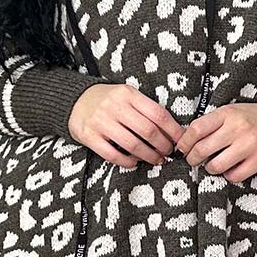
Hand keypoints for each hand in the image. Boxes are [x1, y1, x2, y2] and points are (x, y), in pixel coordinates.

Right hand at [69, 83, 183, 167]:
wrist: (75, 101)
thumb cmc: (108, 101)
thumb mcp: (127, 96)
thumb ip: (145, 109)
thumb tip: (171, 130)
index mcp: (128, 94)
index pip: (158, 114)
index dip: (173, 130)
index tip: (181, 140)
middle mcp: (115, 106)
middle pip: (148, 131)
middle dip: (163, 146)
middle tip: (168, 152)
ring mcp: (101, 121)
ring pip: (132, 145)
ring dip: (149, 156)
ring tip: (156, 159)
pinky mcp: (89, 136)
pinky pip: (113, 155)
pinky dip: (127, 162)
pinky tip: (134, 162)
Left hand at [174, 101, 256, 182]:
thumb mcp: (234, 112)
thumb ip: (214, 123)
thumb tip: (188, 140)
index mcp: (228, 113)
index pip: (196, 129)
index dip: (184, 142)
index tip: (182, 149)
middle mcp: (238, 128)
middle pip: (202, 149)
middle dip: (193, 159)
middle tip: (193, 161)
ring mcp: (249, 144)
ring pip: (216, 166)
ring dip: (211, 168)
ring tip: (213, 165)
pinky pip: (235, 175)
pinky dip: (229, 175)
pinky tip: (232, 169)